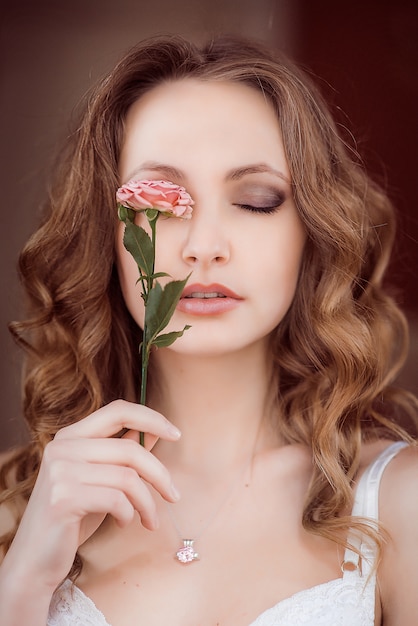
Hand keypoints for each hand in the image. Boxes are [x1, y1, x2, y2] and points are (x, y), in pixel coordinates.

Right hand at [1, 400, 180, 591]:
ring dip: (148, 503)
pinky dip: (129, 514)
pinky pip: (117, 500)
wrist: (34, 560)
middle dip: (160, 474)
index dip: (151, 418)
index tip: (176, 434)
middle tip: (174, 496)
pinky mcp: (63, 498)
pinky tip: (124, 523)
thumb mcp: (101, 480)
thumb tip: (155, 433)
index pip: (118, 411)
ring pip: (128, 477)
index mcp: (71, 435)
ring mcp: (60, 471)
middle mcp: (63, 447)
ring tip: (151, 520)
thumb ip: (122, 454)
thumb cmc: (72, 518)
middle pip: (130, 449)